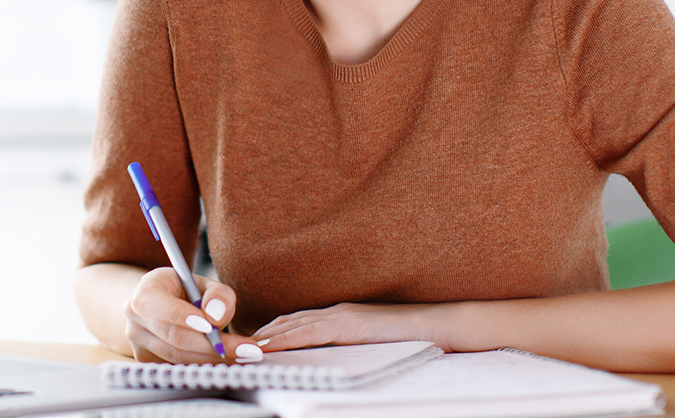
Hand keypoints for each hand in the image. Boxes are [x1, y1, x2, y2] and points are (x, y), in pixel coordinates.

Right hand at [123, 268, 259, 363]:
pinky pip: (178, 367)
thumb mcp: (203, 284)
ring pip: (178, 357)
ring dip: (213, 359)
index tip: (212, 327)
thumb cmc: (185, 292)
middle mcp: (136, 321)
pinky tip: (226, 362)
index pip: (157, 305)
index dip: (183, 317)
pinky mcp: (148, 363)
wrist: (160, 307)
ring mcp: (139, 345)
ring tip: (244, 356)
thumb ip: (218, 295)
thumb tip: (216, 317)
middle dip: (212, 345)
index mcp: (144, 293)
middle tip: (247, 349)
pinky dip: (204, 365)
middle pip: (174, 337)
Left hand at [250, 302, 443, 351]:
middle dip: (262, 333)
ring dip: (266, 336)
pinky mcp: (349, 325)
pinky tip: (269, 346)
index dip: (272, 331)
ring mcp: (342, 316)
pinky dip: (286, 339)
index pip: (297, 322)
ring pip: (293, 325)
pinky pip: (310, 332)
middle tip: (236, 345)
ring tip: (243, 347)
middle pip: (288, 321)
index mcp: (340, 316)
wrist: (438, 326)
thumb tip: (330, 361)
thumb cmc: (409, 339)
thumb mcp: (370, 344)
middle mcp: (336, 312)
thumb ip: (348, 347)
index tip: (251, 342)